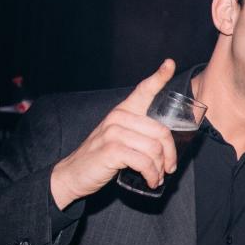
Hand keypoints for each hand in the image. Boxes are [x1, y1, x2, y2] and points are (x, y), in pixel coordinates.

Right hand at [49, 60, 178, 208]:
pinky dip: (152, 175)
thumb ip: (140, 133)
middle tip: (169, 168)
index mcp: (123, 111)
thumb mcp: (120, 138)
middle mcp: (118, 117)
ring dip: (160, 168)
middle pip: (161, 131)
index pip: (143, 90)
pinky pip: (145, 162)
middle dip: (171, 153)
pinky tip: (151, 181)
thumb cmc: (102, 157)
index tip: (170, 63)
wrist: (73, 175)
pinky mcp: (112, 150)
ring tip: (157, 177)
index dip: (159, 77)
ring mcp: (114, 132)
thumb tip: (168, 143)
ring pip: (155, 149)